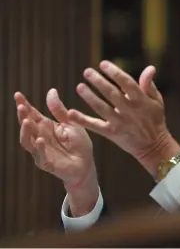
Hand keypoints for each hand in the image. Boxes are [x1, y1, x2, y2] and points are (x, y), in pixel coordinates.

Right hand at [15, 89, 98, 215]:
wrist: (86, 164)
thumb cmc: (79, 144)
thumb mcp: (71, 123)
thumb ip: (60, 110)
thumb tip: (51, 90)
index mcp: (46, 126)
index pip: (32, 114)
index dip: (24, 105)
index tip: (17, 94)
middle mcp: (40, 137)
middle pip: (27, 126)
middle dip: (22, 116)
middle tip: (21, 106)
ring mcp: (41, 150)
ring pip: (27, 141)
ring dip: (25, 132)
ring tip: (27, 121)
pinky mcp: (46, 163)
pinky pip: (40, 156)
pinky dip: (38, 148)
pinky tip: (40, 140)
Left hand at [68, 61, 179, 175]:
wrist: (154, 146)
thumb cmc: (155, 120)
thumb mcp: (157, 101)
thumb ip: (149, 84)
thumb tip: (150, 68)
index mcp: (141, 101)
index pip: (127, 83)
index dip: (115, 73)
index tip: (103, 64)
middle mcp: (130, 111)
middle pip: (112, 94)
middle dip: (99, 82)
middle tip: (87, 72)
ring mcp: (120, 123)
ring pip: (102, 109)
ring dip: (90, 98)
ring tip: (80, 87)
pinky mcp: (112, 133)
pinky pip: (96, 126)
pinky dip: (83, 120)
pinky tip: (71, 113)